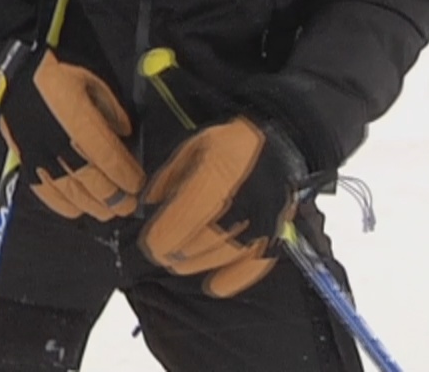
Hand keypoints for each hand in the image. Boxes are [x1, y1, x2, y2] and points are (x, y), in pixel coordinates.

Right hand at [0, 50, 143, 220]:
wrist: (10, 71)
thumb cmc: (53, 70)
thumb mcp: (90, 79)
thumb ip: (110, 109)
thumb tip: (123, 132)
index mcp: (80, 122)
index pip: (110, 160)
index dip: (127, 177)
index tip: (139, 185)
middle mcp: (60, 144)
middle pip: (93, 182)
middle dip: (115, 198)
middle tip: (129, 206)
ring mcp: (40, 155)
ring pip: (70, 192)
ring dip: (93, 205)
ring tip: (108, 211)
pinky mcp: (24, 160)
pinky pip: (43, 191)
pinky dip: (61, 204)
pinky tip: (75, 210)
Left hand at [138, 116, 302, 296]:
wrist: (280, 143)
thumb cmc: (231, 143)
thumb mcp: (192, 148)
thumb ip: (168, 178)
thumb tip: (147, 206)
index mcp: (216, 175)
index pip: (180, 221)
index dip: (159, 238)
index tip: (150, 241)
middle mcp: (242, 202)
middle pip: (198, 243)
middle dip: (174, 251)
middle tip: (163, 249)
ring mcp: (262, 222)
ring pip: (221, 257)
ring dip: (195, 263)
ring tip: (181, 259)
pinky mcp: (276, 234)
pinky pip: (254, 266)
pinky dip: (232, 279)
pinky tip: (214, 284)